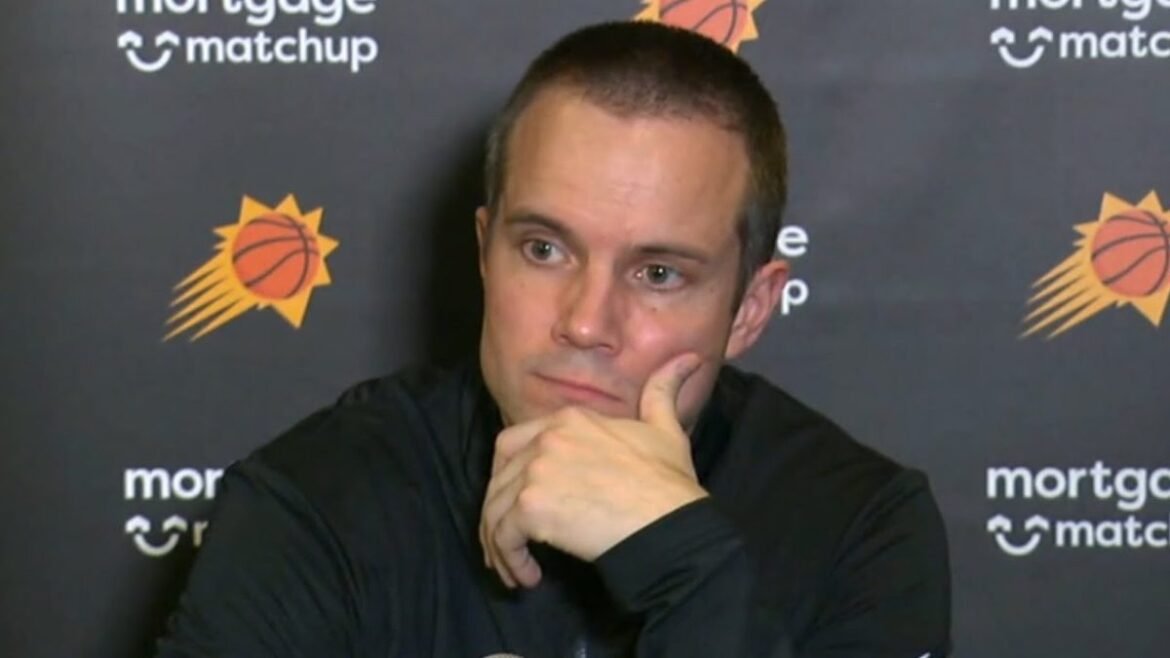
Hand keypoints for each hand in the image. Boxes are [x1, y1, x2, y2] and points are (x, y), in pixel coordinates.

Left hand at [479, 353, 707, 588]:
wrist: (670, 521)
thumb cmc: (669, 483)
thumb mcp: (666, 429)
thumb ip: (663, 393)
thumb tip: (687, 359)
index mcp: (570, 418)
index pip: (514, 442)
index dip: (510, 476)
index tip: (521, 505)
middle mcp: (546, 438)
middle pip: (498, 476)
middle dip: (498, 511)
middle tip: (510, 541)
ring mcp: (535, 470)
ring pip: (494, 509)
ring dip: (500, 544)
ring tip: (518, 570)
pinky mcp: (531, 507)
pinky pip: (502, 536)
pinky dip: (509, 560)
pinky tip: (529, 577)